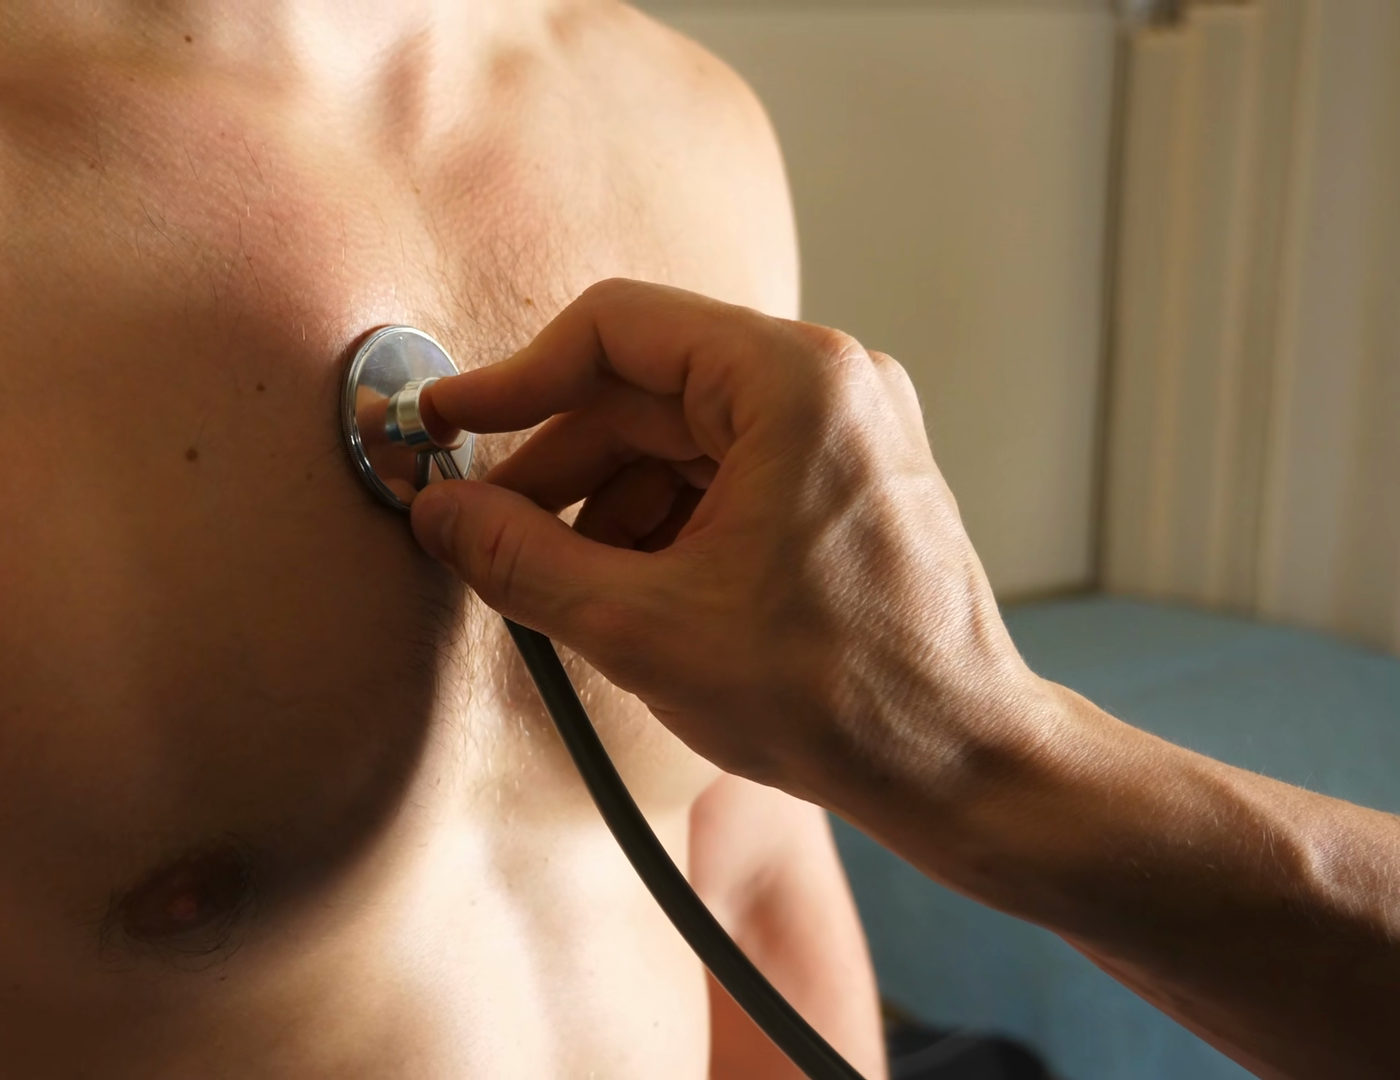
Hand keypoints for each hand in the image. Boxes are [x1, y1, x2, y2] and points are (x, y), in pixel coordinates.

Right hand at [409, 279, 1053, 833]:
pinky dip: (659, 522)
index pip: (614, 330)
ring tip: (559, 585)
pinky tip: (625, 593)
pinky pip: (721, 471)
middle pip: (643, 388)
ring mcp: (843, 429)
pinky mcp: (843, 479)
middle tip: (483, 530)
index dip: (513, 378)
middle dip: (556, 463)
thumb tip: (439, 514)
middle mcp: (826, 382)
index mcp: (791, 381)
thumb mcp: (642, 628)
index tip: (446, 421)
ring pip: (677, 436)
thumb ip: (520, 559)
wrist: (960, 766)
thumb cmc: (835, 696)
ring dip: (603, 503)